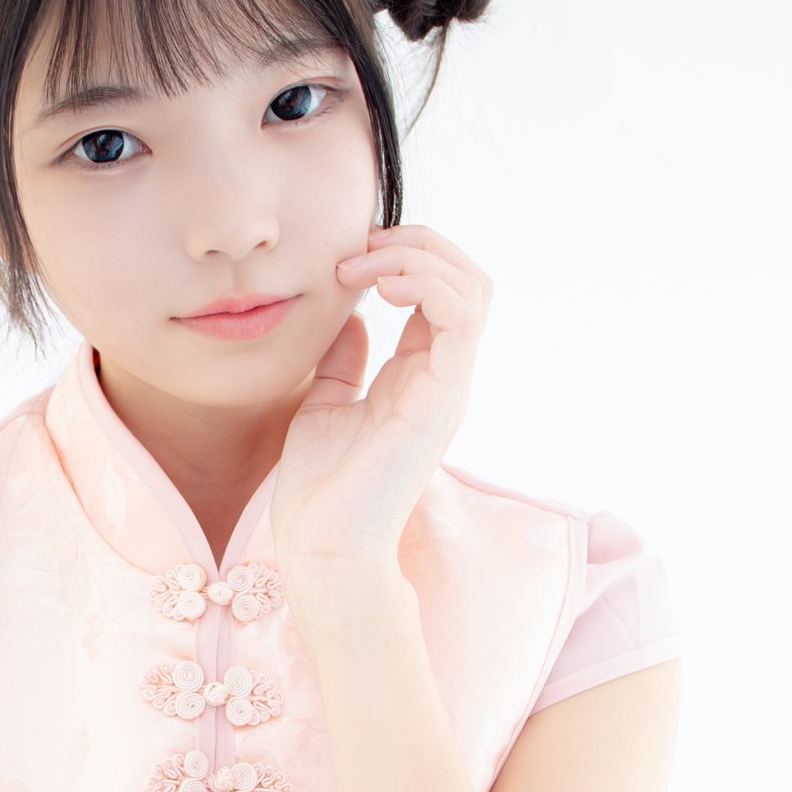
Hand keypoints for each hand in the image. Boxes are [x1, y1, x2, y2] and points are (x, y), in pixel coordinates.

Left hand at [269, 222, 493, 580]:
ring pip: (471, 287)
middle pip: (467, 279)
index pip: (440, 292)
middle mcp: (445, 377)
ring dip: (418, 256)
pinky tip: (379, 286)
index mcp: (421, 377)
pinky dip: (425, 281)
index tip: (347, 257)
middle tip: (361, 247)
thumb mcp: (325, 406)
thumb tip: (348, 316)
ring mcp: (450, 385)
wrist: (324, 546)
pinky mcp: (444, 394)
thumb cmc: (320, 492)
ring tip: (364, 263)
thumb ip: (343, 363)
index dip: (402, 257)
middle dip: (418, 244)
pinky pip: (460, 314)